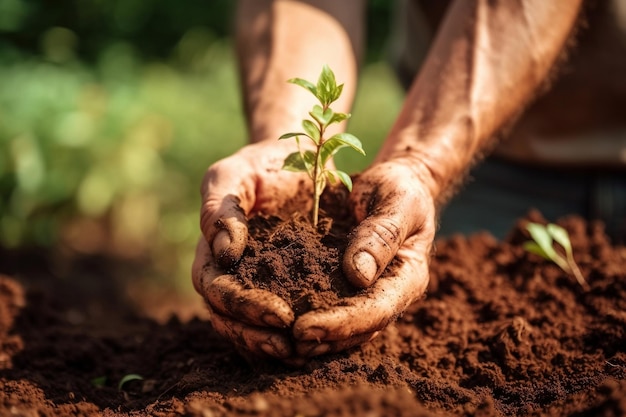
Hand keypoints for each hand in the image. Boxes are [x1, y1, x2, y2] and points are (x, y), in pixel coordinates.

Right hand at [192, 141, 311, 360]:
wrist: (299, 158)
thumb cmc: (262, 164)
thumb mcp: (233, 174)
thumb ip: (219, 208)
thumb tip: (224, 253)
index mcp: (213, 252)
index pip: (216, 291)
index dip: (241, 307)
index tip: (278, 315)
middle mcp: (232, 275)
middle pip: (230, 320)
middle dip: (257, 337)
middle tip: (290, 347)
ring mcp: (258, 284)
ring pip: (254, 328)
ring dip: (275, 345)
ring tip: (305, 354)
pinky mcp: (288, 286)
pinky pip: (284, 319)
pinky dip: (297, 335)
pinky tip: (322, 343)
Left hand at [292, 159, 436, 356]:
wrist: (397, 183)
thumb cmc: (400, 187)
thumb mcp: (398, 201)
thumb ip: (381, 234)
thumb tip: (358, 275)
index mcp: (406, 277)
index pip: (376, 310)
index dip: (341, 323)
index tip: (303, 327)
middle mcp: (389, 293)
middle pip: (358, 329)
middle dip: (323, 338)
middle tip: (284, 343)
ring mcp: (369, 293)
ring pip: (344, 329)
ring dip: (314, 339)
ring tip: (277, 343)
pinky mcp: (349, 288)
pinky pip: (330, 309)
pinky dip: (307, 319)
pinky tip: (277, 323)